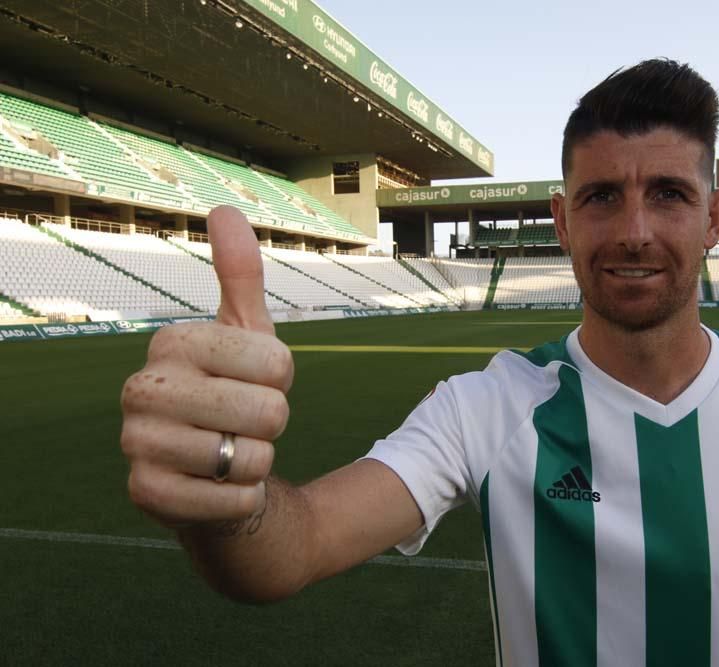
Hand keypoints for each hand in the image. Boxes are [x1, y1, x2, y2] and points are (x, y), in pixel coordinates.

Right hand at [121, 206, 293, 526]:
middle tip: (244, 424)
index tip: (256, 382)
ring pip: (250, 459)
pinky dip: (244, 498)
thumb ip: (240, 276)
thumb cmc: (234, 392)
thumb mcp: (246, 334)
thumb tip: (225, 209)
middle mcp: (141, 388)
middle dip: (272, 425)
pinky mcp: (146, 494)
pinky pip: (232, 500)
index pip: (277, 364)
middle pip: (269, 412)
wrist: (212, 469)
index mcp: (172, 342)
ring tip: (230, 453)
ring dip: (257, 463)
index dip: (283, 381)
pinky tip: (221, 487)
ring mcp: (136, 443)